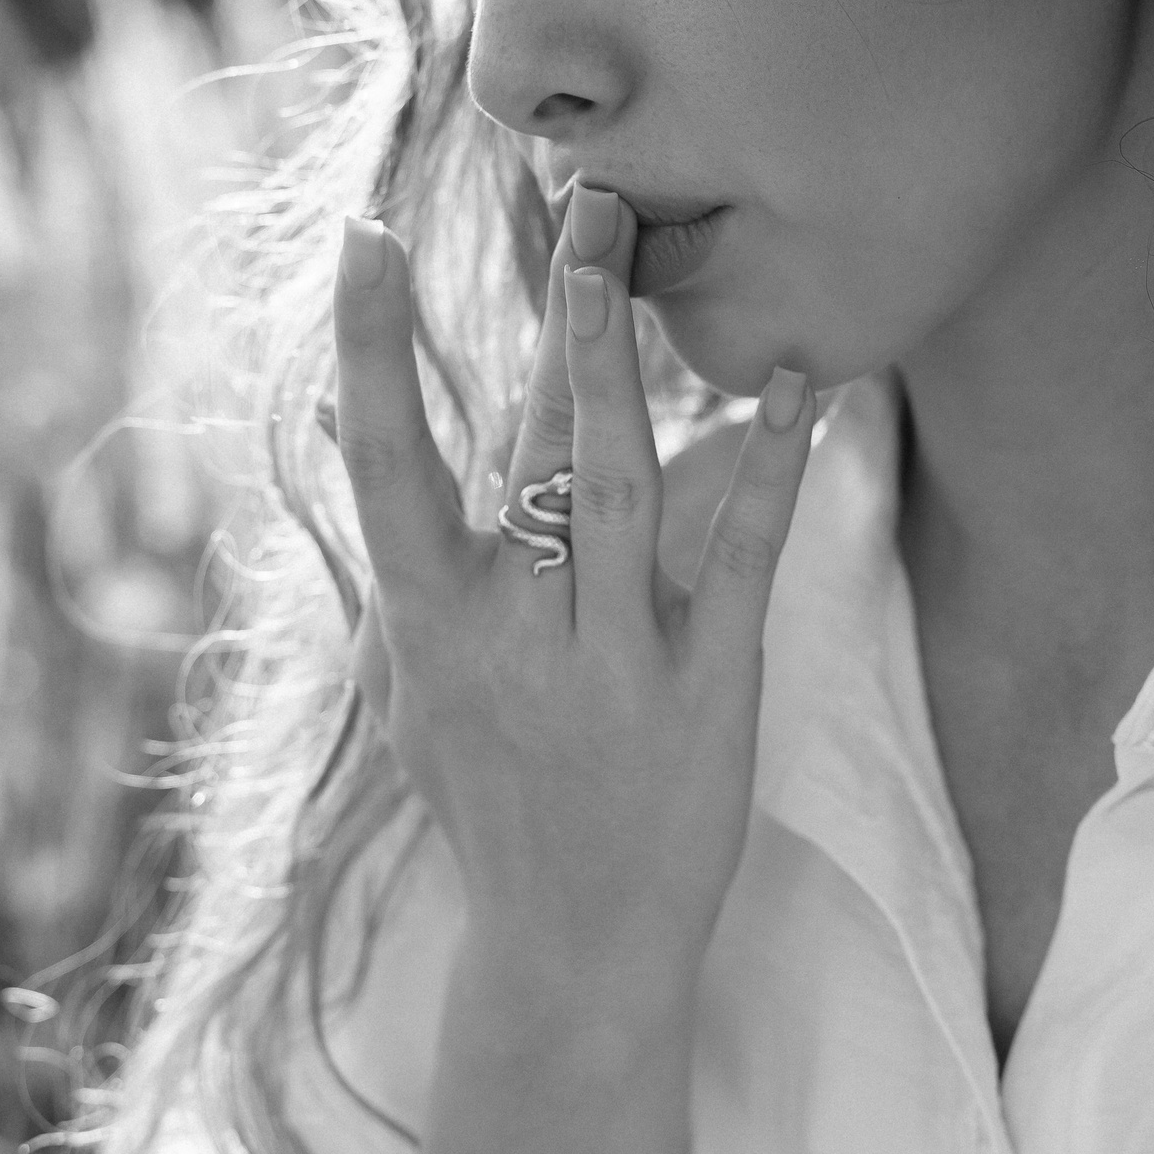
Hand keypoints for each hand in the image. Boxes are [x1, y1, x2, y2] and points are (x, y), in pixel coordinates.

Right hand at [330, 184, 816, 1003]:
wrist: (571, 955)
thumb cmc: (489, 803)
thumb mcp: (417, 691)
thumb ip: (410, 571)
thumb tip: (360, 448)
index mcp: (428, 625)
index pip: (384, 465)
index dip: (373, 349)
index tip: (364, 237)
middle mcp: (510, 637)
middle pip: (531, 450)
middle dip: (557, 319)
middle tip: (584, 198)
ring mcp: (609, 667)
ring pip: (618, 489)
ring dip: (628, 369)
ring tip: (635, 258)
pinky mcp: (706, 694)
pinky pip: (738, 561)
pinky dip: (768, 469)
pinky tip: (794, 387)